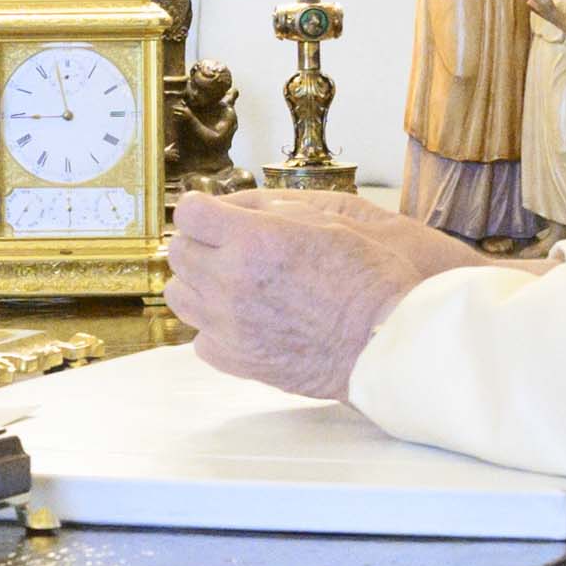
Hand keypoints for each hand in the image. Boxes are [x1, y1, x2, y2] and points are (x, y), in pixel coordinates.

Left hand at [164, 188, 476, 402]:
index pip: (189, 212)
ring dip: (199, 283)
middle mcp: (231, 282)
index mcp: (253, 240)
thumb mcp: (327, 218)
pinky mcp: (236, 360)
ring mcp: (229, 325)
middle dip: (199, 242)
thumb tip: (230, 206)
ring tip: (232, 283)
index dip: (202, 209)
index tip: (214, 214)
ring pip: (180, 295)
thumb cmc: (369, 277)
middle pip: (178, 251)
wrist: (387, 340)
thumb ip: (269, 208)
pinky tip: (243, 320)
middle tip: (228, 246)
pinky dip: (214, 327)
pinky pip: (200, 338)